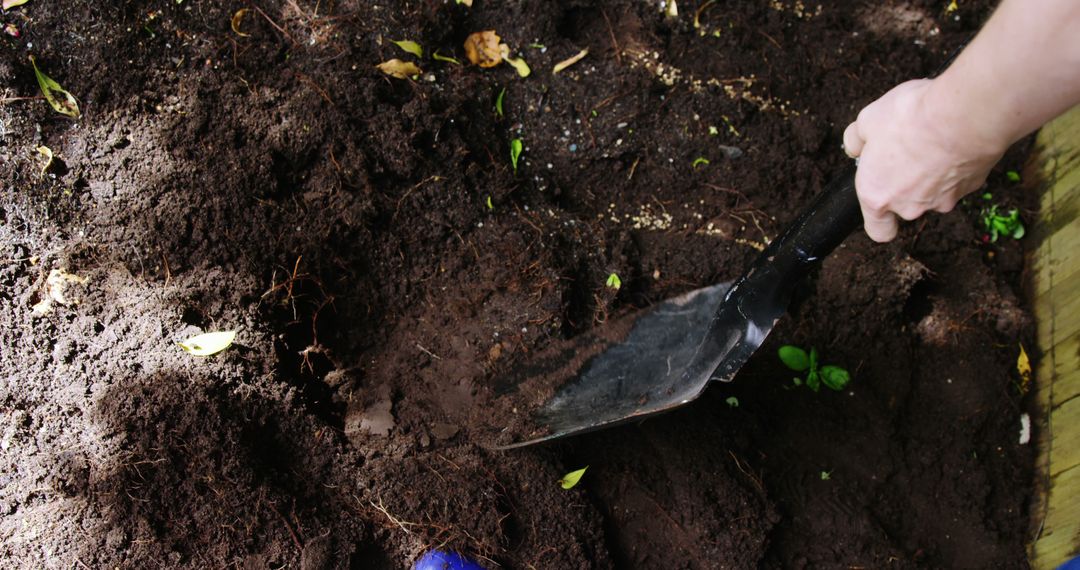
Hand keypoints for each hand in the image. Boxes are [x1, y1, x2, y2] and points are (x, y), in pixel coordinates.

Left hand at [842, 79, 1003, 241]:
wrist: (962, 113)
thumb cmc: (910, 119)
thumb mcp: (867, 120)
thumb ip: (856, 140)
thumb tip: (855, 147)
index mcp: (877, 195)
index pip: (879, 231)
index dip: (880, 221)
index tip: (881, 203)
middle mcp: (910, 206)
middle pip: (906, 206)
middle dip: (906, 184)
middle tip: (906, 152)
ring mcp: (943, 199)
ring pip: (934, 193)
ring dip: (932, 174)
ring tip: (931, 141)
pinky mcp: (971, 186)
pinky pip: (958, 179)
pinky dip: (954, 164)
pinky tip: (953, 140)